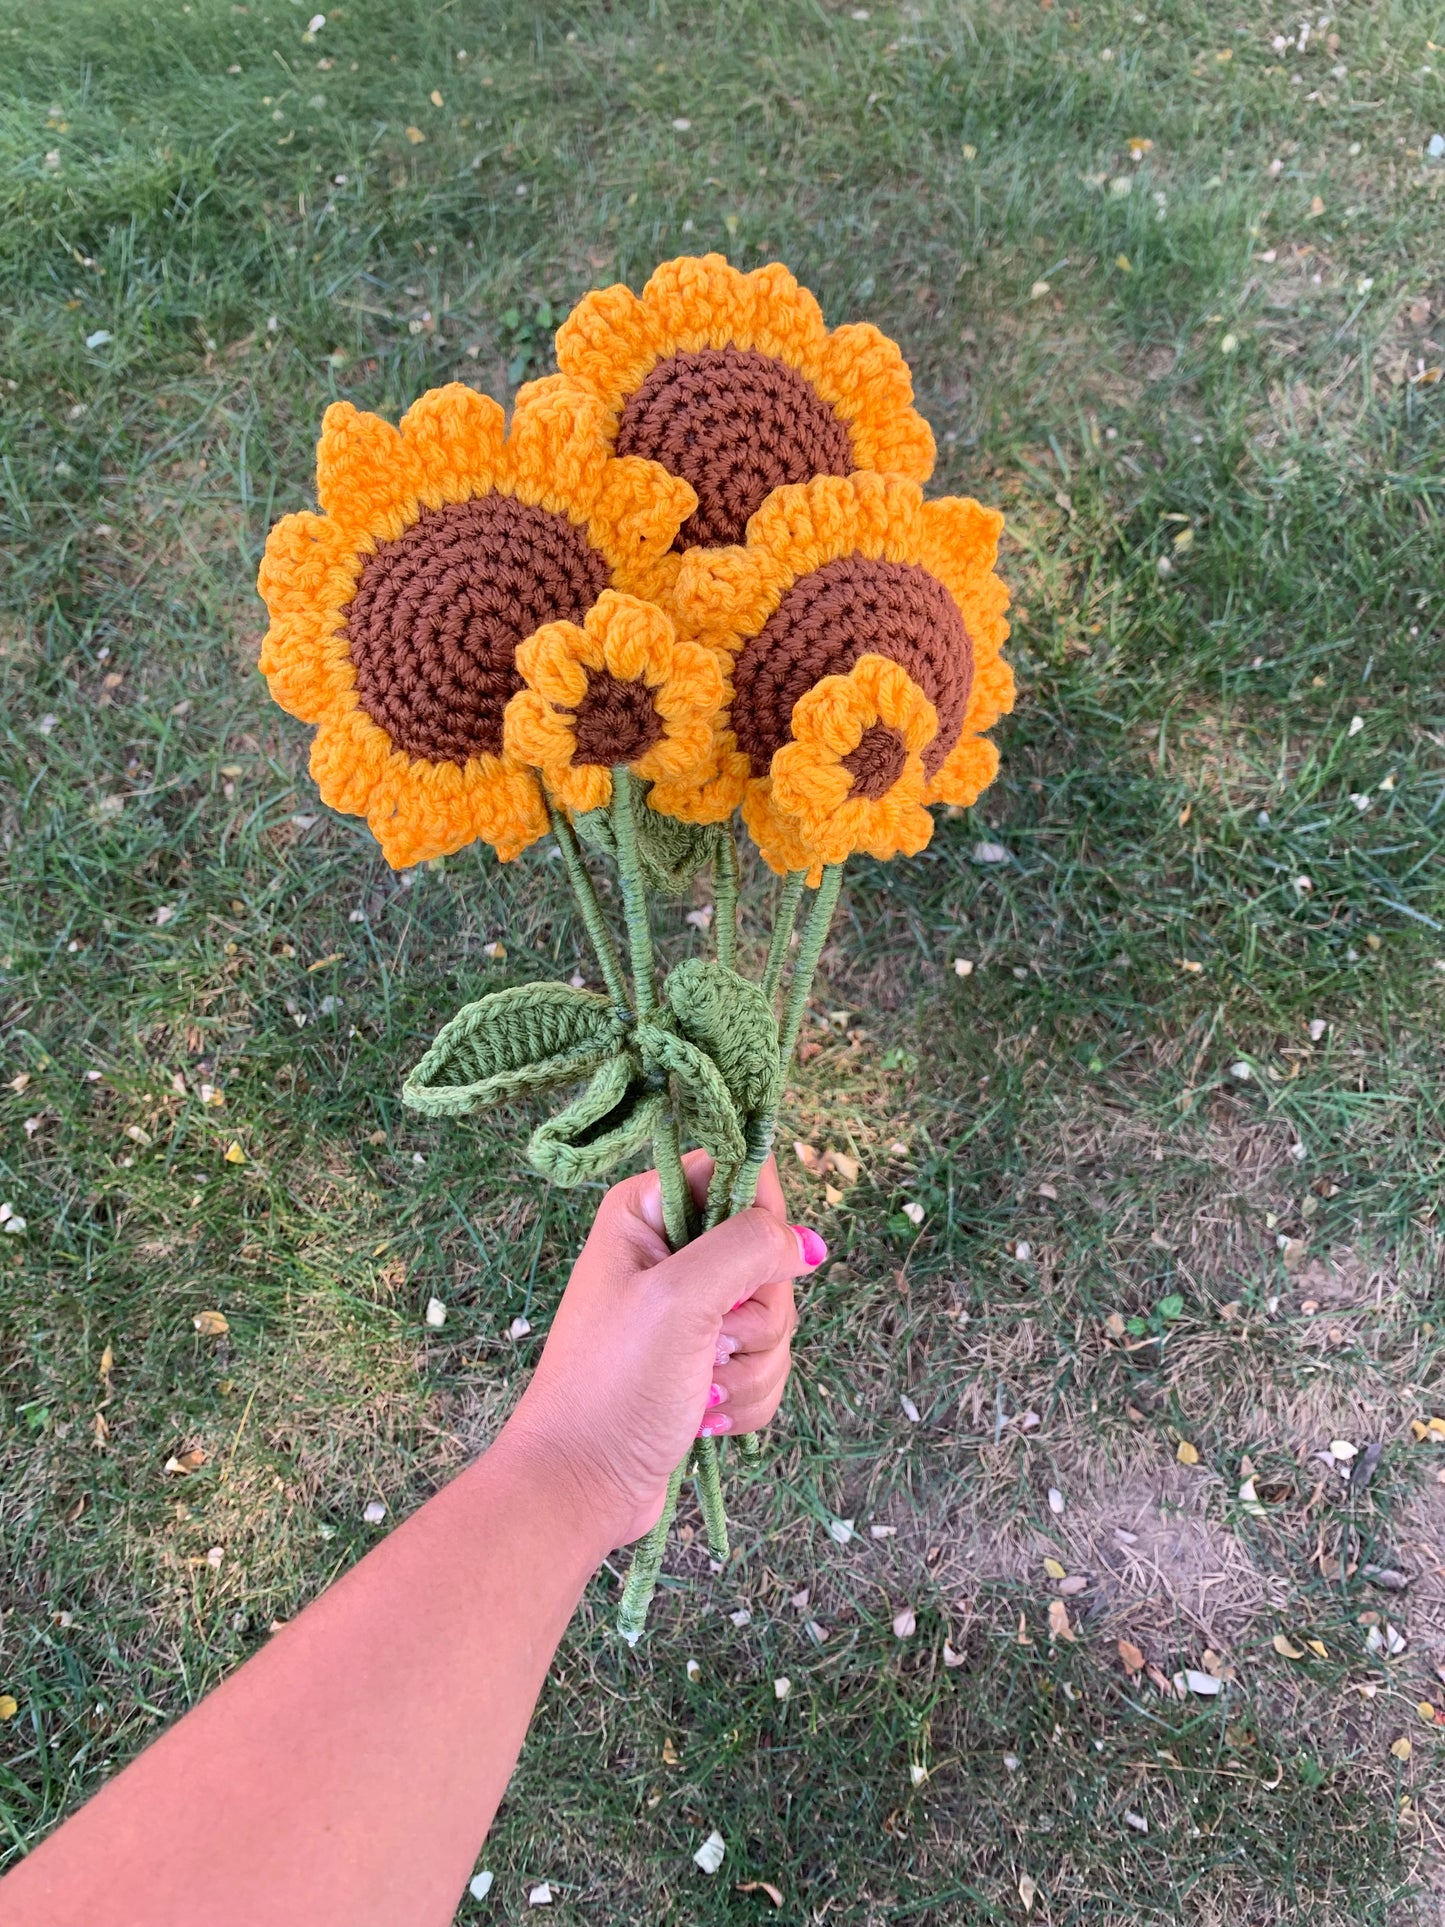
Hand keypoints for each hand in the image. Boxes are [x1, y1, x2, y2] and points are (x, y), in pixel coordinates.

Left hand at [501, 1152, 824, 1556]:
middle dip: (755, 1317)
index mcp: (647, 1211)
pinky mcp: (705, 1361)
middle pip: (768, 1256)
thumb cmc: (612, 1385)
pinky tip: (705, 1417)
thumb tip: (807, 1242)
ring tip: (699, 1392)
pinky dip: (746, 1397)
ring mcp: (690, 1310)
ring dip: (750, 1367)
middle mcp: (669, 1252)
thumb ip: (747, 1248)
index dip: (761, 1223)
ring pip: (775, 1318)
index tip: (749, 1273)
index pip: (737, 1174)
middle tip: (709, 1345)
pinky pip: (765, 1364)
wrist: (580, 1485)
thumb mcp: (679, 1299)